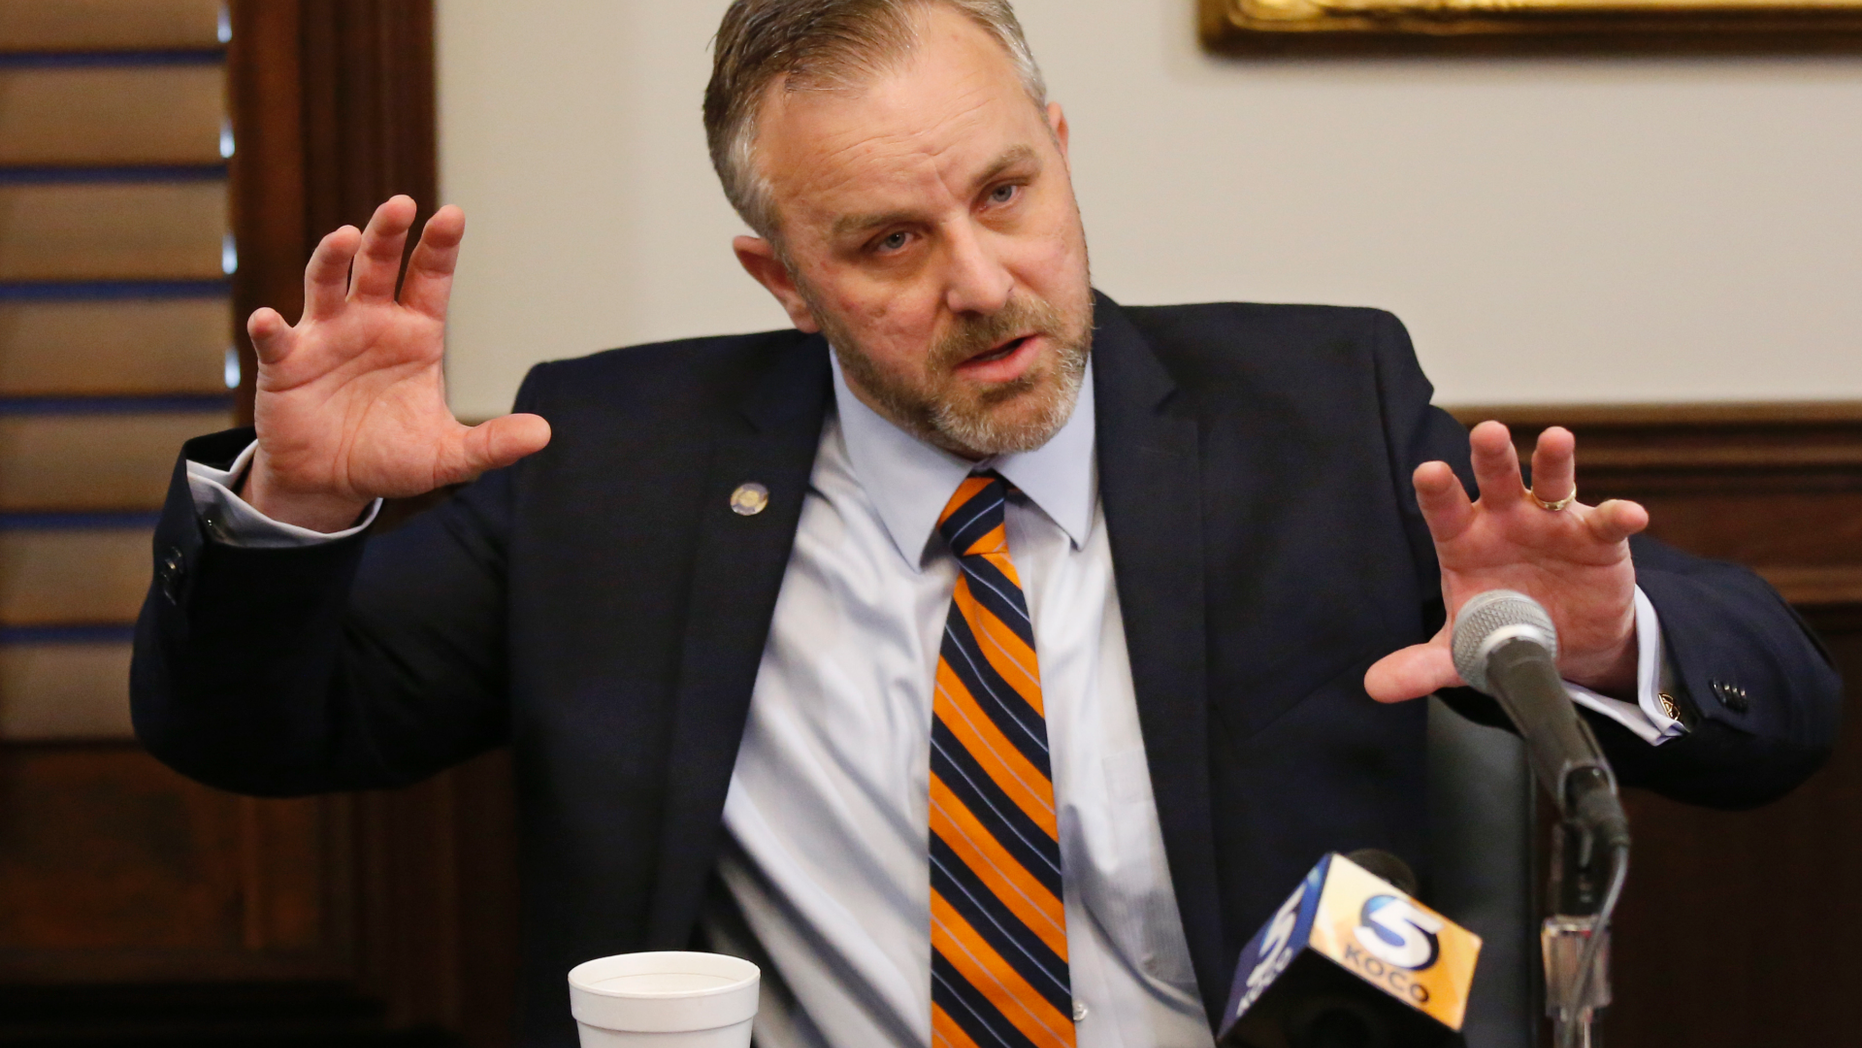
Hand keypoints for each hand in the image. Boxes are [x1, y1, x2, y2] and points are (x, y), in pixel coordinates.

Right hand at [244, 196, 550, 530]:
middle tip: (402, 205)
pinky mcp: (286, 363)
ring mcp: (325, 335)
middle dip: (388, 233)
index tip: (453, 215)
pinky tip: (268, 321)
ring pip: (326, 283)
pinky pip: (276, 340)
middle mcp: (370, 321)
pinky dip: (269, 329)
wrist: (332, 482)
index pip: (430, 278)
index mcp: (415, 332)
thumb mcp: (447, 454)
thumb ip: (491, 443)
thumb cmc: (390, 455)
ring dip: (331, 259)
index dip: (440, 247)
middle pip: (378, 264)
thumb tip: (544, 434)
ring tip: (343, 238)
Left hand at [1364, 421, 1647, 703]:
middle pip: (1495, 481)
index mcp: (1464, 541)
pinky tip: (1629, 514)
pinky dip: (1619, 515)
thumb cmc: (1504, 626)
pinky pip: (1607, 520)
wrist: (1565, 643)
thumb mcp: (1463, 649)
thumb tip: (1375, 687)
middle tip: (1487, 433)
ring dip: (1554, 462)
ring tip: (1557, 440)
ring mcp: (1552, 522)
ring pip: (1551, 484)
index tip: (1429, 472)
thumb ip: (1422, 664)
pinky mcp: (1596, 537)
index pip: (1445, 511)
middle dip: (1491, 457)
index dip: (1438, 492)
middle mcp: (1505, 520)